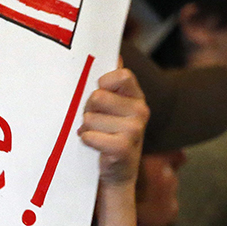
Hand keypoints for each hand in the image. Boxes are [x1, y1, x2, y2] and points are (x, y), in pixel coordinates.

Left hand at [77, 67, 147, 188]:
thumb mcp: (111, 106)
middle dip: (88, 108)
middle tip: (93, 120)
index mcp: (136, 96)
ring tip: (95, 135)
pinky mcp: (123, 148)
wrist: (116, 170)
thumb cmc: (108, 133)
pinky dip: (87, 140)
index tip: (100, 92)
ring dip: (86, 127)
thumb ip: (111, 82)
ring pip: (89, 117)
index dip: (103, 82)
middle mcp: (140, 111)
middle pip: (98, 96)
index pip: (121, 75)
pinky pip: (90, 135)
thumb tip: (115, 54)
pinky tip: (95, 146)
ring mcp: (134, 130)